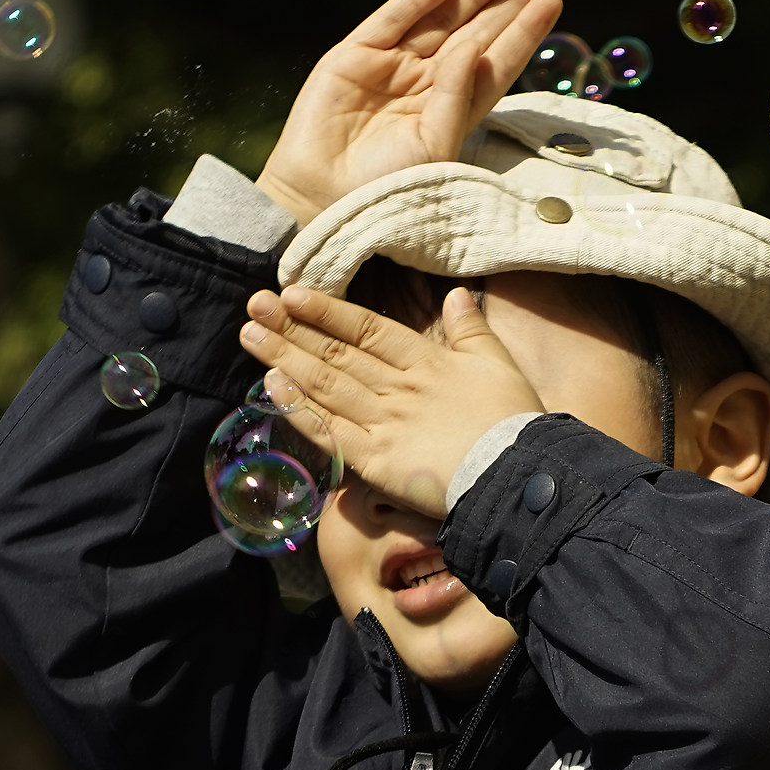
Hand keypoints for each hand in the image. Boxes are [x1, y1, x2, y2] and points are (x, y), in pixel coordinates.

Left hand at [240, 283, 544, 515]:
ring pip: (325, 385)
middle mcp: (397, 388)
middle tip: (255, 306)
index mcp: (426, 363)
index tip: (293, 293)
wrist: (519, 476)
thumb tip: (457, 295)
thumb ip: (471, 330)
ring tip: (250, 335)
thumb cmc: (515, 423)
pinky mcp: (375, 461)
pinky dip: (299, 409)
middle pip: (336, 353)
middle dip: (292, 328)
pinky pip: (329, 431)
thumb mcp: (498, 364)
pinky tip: (272, 388)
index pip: (368, 328)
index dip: (329, 310)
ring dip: (285, 358)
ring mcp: (383, 424)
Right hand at [254, 0, 562, 227]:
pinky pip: (389, 21)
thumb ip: (458, 97)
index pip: (496, 64)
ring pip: (437, 22)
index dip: (523, 33)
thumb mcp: (435, 146)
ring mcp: (389, 68)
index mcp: (451, 110)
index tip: (550, 1)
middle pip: (474, 35)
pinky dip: (414, 2)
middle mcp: (424, 84)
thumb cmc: (386, 187)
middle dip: (506, 4)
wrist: (321, 198)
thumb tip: (473, 49)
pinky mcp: (353, 57)